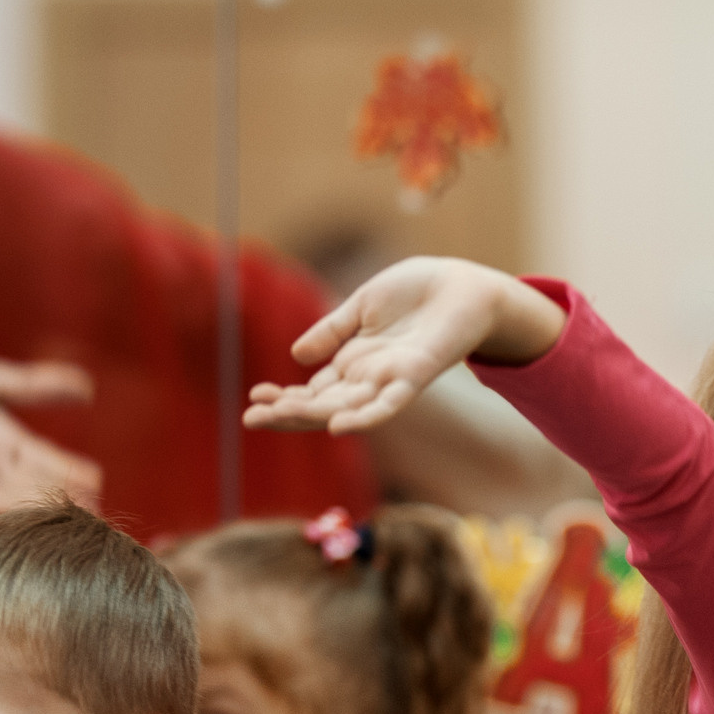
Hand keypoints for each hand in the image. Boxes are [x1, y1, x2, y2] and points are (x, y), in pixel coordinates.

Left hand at [0, 348, 101, 517]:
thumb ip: (41, 385)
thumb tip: (90, 390)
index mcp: (7, 441)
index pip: (54, 465)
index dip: (78, 477)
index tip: (101, 488)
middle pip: (34, 486)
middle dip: (63, 502)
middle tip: (95, 518)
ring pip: (4, 494)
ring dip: (32, 508)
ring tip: (63, 519)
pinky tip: (8, 508)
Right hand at [244, 257, 563, 435]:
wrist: (463, 285)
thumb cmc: (417, 292)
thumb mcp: (362, 305)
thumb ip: (333, 330)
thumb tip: (296, 356)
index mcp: (354, 360)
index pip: (312, 389)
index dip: (284, 396)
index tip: (254, 397)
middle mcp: (370, 376)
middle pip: (323, 404)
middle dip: (287, 412)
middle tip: (250, 418)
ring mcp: (392, 378)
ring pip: (347, 407)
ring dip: (312, 415)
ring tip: (278, 417)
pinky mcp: (417, 374)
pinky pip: (390, 402)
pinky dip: (365, 416)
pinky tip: (338, 428)